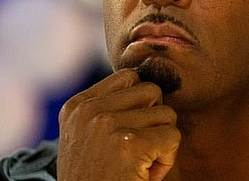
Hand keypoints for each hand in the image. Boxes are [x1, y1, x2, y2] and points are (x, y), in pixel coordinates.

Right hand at [57, 69, 180, 180]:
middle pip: (151, 91)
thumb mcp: (87, 137)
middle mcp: (88, 111)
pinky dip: (167, 159)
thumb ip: (108, 109)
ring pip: (166, 114)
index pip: (128, 77)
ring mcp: (106, 125)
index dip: (140, 105)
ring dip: (161, 142)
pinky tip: (145, 175)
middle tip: (139, 151)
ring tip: (140, 165)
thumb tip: (151, 84)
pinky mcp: (128, 144)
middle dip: (154, 120)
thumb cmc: (95, 179)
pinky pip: (172, 137)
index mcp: (76, 106)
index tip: (128, 135)